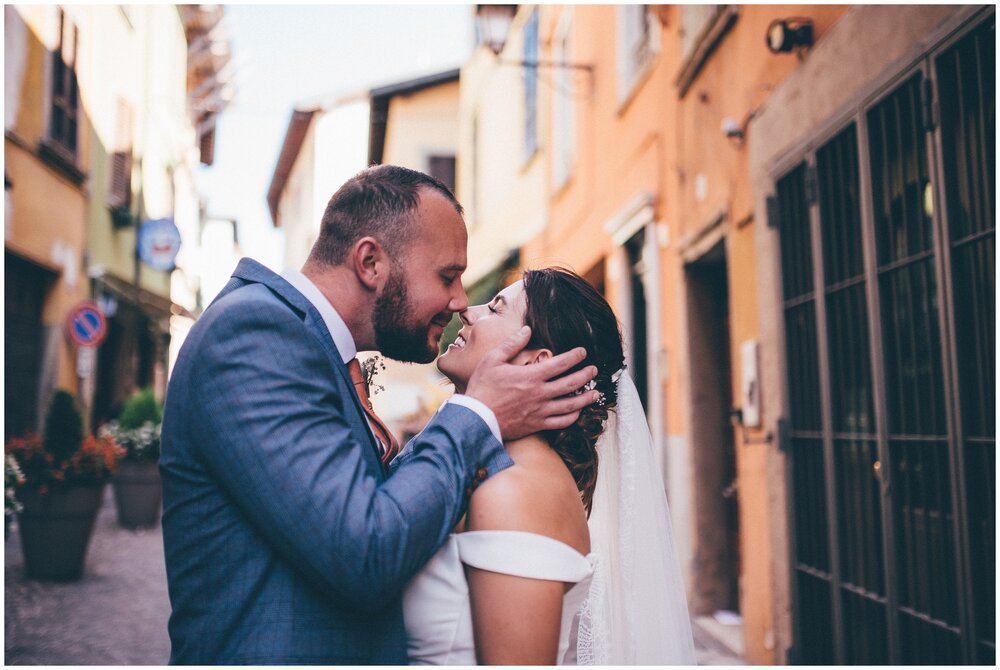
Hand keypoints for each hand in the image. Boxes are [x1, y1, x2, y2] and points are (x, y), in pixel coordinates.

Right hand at [465, 326, 598, 440]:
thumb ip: (512, 344)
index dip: (575, 356)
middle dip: (586, 375)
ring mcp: (540, 410)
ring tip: (595, 393)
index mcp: (531, 376)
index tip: (583, 351)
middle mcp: (540, 393)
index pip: (560, 363)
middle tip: (594, 370)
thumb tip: (527, 330)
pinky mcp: (537, 424)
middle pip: (571, 383)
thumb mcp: (493, 360)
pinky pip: (561, 423)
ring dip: (586, 398)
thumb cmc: (482, 388)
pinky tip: (577, 412)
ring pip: (571, 405)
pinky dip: (572, 417)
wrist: (476, 419)